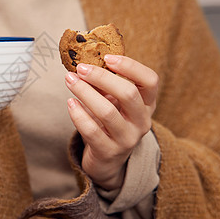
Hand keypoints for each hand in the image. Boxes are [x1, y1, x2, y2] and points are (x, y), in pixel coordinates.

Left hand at [65, 55, 157, 189]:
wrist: (107, 161)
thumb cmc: (109, 123)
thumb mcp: (114, 102)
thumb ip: (106, 84)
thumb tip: (85, 61)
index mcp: (147, 104)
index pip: (150, 80)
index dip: (130, 66)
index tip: (107, 57)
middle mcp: (142, 121)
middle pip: (128, 93)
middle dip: (101, 77)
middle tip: (81, 68)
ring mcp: (127, 139)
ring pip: (107, 111)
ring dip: (85, 92)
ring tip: (69, 80)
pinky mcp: (109, 152)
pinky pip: (92, 131)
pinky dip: (78, 114)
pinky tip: (70, 102)